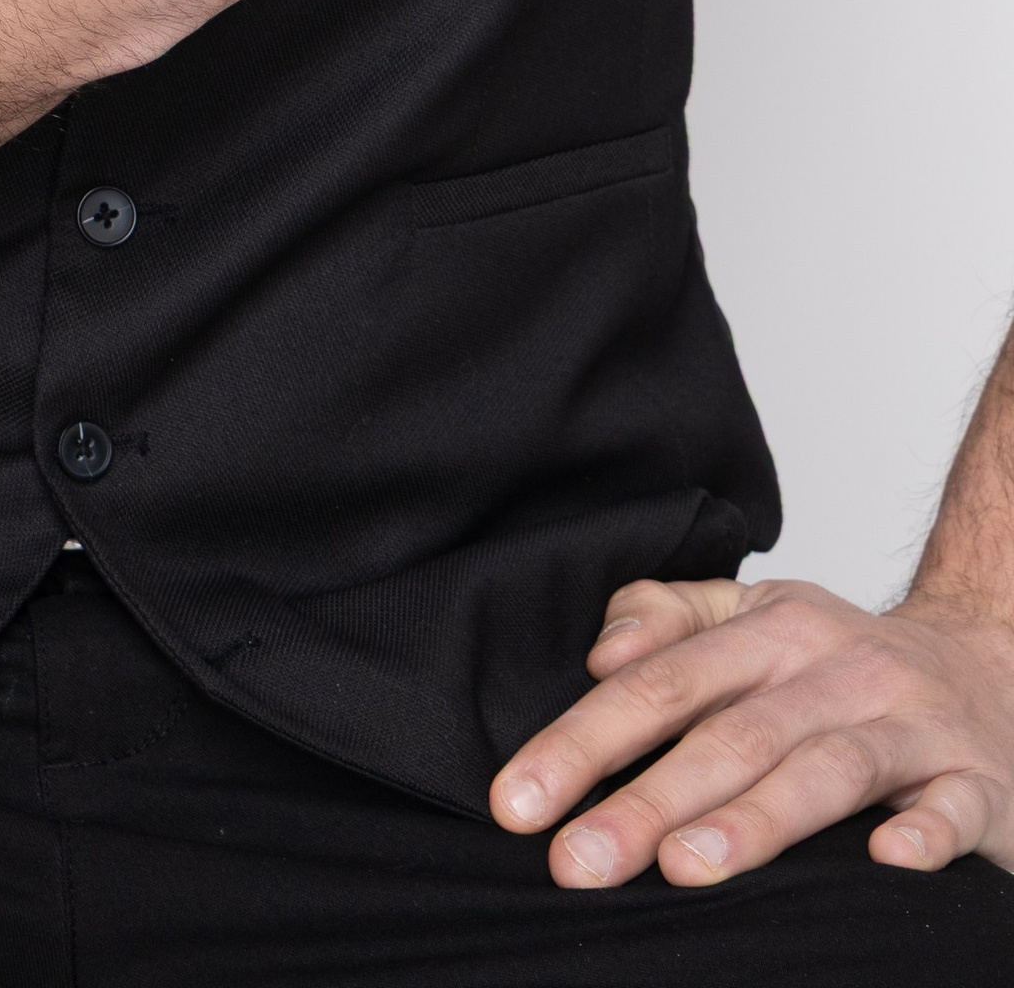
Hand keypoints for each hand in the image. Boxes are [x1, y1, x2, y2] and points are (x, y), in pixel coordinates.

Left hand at [492, 573, 1013, 887]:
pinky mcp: (976, 782)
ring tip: (686, 868)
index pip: (658, 681)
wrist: (995, 667)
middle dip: (645, 799)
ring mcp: (910, 725)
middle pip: (728, 733)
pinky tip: (884, 861)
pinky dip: (922, 833)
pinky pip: (949, 808)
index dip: (582, 740)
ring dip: (756, 819)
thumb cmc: (847, 662)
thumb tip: (600, 654)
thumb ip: (671, 618)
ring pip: (824, 769)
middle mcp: (836, 669)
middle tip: (578, 861)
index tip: (518, 802)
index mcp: (771, 629)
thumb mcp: (758, 616)